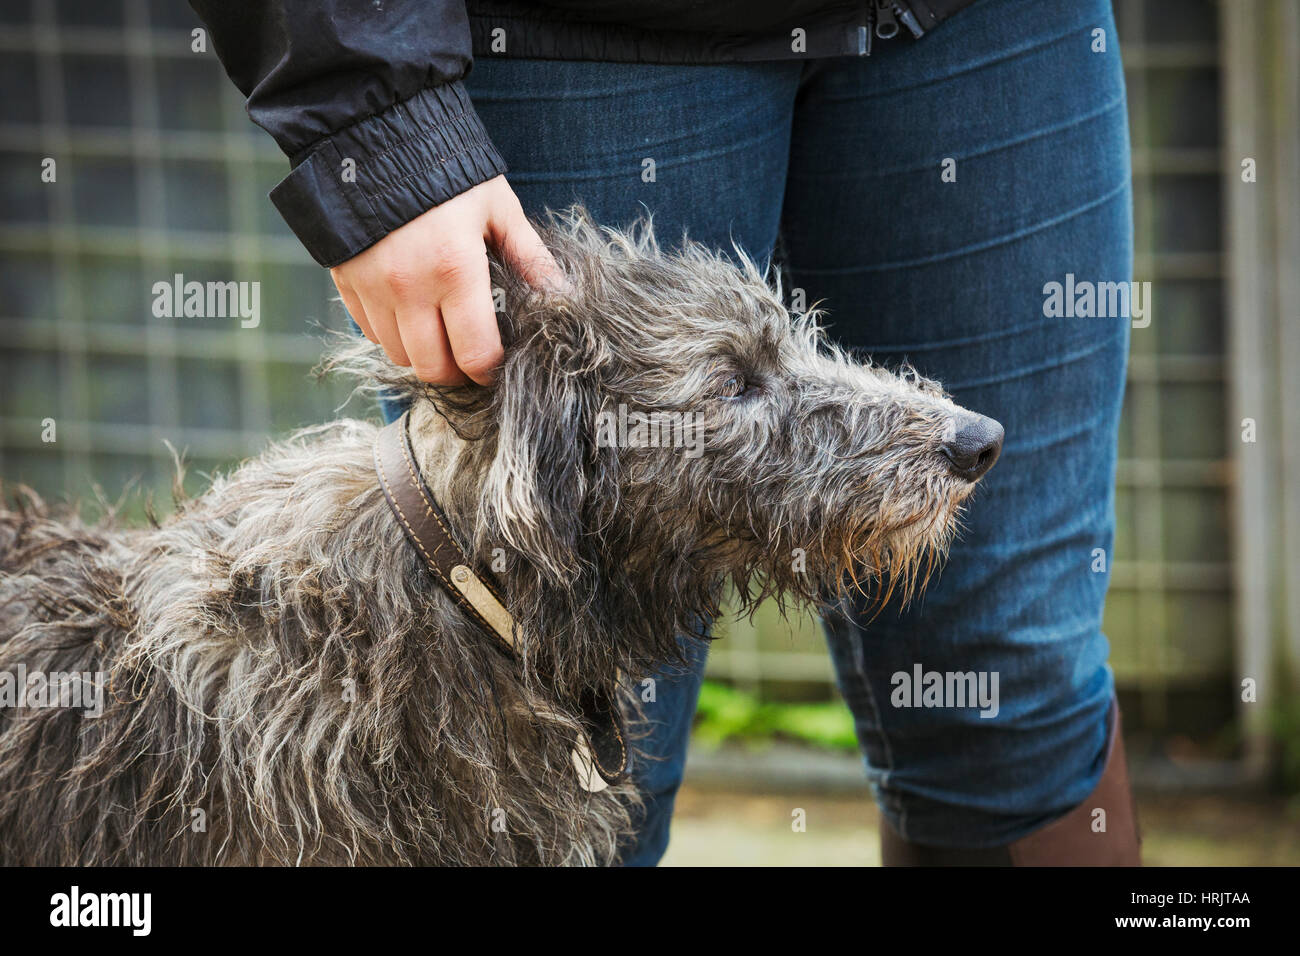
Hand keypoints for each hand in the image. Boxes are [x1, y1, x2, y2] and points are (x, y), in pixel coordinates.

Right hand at [331, 175, 562, 384]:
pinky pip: (369, 331)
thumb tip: (564, 295)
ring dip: (422, 353)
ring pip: (398, 355)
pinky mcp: (345, 282)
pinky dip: (391, 332)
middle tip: (470, 353)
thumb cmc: (446, 171)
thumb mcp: (497, 207)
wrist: (373, 133)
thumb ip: (529, 257)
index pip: (475, 354)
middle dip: (457, 370)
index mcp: (455, 270)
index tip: (498, 363)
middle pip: (433, 367)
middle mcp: (409, 288)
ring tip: (440, 330)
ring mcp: (372, 288)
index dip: (491, 369)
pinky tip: (409, 309)